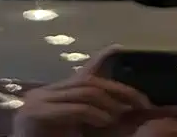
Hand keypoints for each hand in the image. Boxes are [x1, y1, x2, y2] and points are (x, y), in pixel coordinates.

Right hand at [13, 53, 151, 136]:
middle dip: (118, 90)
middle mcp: (45, 93)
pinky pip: (75, 108)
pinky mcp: (36, 114)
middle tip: (140, 101)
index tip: (118, 48)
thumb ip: (90, 115)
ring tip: (122, 114)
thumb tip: (118, 109)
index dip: (101, 58)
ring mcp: (38, 101)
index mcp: (54, 96)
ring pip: (84, 91)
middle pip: (88, 82)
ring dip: (108, 103)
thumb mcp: (74, 129)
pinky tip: (106, 121)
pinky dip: (94, 114)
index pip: (82, 73)